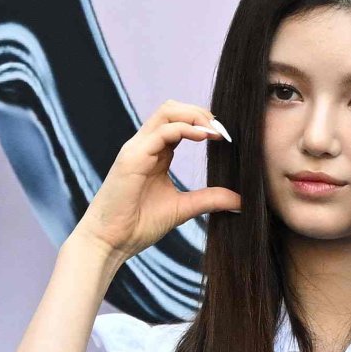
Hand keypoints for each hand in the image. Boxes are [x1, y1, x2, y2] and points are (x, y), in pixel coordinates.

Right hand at [72, 101, 241, 262]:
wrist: (110, 243)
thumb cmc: (138, 226)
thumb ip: (209, 199)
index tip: (227, 137)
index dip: (205, 124)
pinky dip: (185, 129)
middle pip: (174, 109)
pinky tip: (204, 137)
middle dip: (202, 113)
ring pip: (167, 112)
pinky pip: (162, 132)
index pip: (181, 123)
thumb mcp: (182, 209)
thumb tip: (240, 200)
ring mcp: (137, 148)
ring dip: (196, 116)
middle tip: (225, 131)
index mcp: (156, 154)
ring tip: (216, 131)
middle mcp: (145, 145)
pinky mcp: (132, 157)